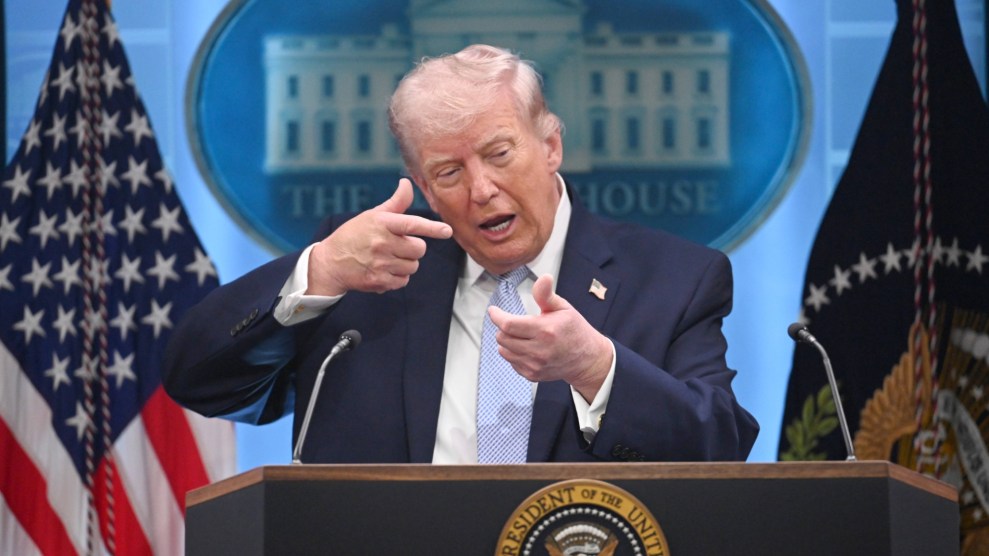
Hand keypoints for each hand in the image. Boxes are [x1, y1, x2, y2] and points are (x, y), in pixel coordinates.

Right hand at [307, 178, 452, 294]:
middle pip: (419, 249)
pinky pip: (403, 280)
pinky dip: (398, 277)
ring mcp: (380, 264)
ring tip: (388, 258)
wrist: (330, 263)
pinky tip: (384, 270)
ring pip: (413, 266)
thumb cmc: (354, 235)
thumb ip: (395, 203)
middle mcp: (382, 243)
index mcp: (382, 223)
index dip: (432, 228)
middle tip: (398, 246)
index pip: (412, 224)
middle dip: (413, 248)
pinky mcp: (379, 281)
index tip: (447, 231)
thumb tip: (406, 183)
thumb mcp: (372, 215)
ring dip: (405, 263)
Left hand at [488, 274, 612, 401]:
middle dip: (503, 327)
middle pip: (503, 338)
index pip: (509, 325)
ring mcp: (535, 365)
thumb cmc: (575, 331)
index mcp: (545, 330)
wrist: (587, 359)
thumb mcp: (563, 308)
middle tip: (513, 322)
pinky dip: (513, 353)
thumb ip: (546, 295)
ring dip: (507, 341)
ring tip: (521, 335)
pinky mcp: (532, 375)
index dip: (497, 316)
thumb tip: (544, 278)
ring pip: (504, 351)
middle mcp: (539, 350)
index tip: (494, 311)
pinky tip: (526, 347)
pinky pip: (511, 362)